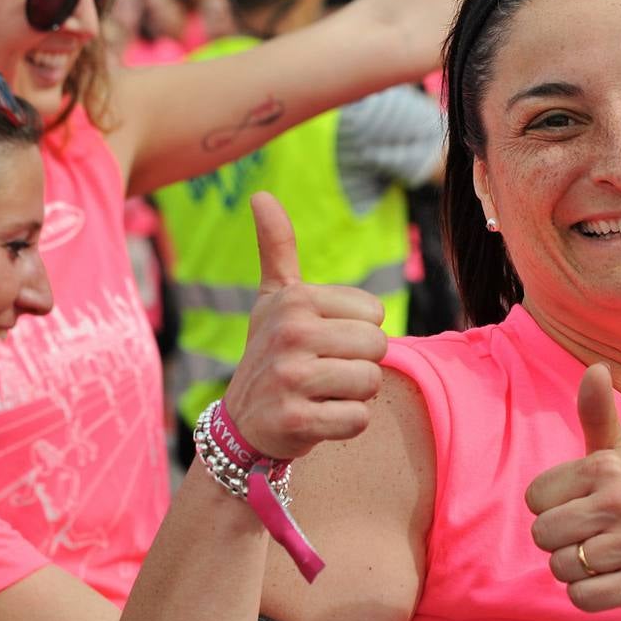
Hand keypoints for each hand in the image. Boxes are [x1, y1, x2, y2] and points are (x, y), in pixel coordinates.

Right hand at [220, 192, 388, 459]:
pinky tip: (317, 418)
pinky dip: (345, 424)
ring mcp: (290, 379)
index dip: (357, 332)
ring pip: (370, 382)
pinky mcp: (295, 421)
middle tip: (324, 372)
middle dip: (360, 364)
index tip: (323, 341)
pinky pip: (357, 419)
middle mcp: (289, 334)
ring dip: (353, 395)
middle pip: (377, 347)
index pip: (375, 314)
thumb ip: (277, 247)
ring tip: (321, 394)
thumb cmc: (272, 352)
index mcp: (294, 300)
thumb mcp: (274, 299)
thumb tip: (260, 195)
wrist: (242, 424)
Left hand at [524, 363, 620, 612]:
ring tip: (601, 555)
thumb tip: (596, 367)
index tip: (581, 504)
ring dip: (574, 569)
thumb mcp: (617, 451)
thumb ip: (597, 413)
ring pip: (559, 568)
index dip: (552, 506)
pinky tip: (608, 578)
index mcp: (607, 466)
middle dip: (559, 541)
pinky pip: (580, 598)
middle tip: (590, 533)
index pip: (534, 498)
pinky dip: (587, 594)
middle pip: (542, 535)